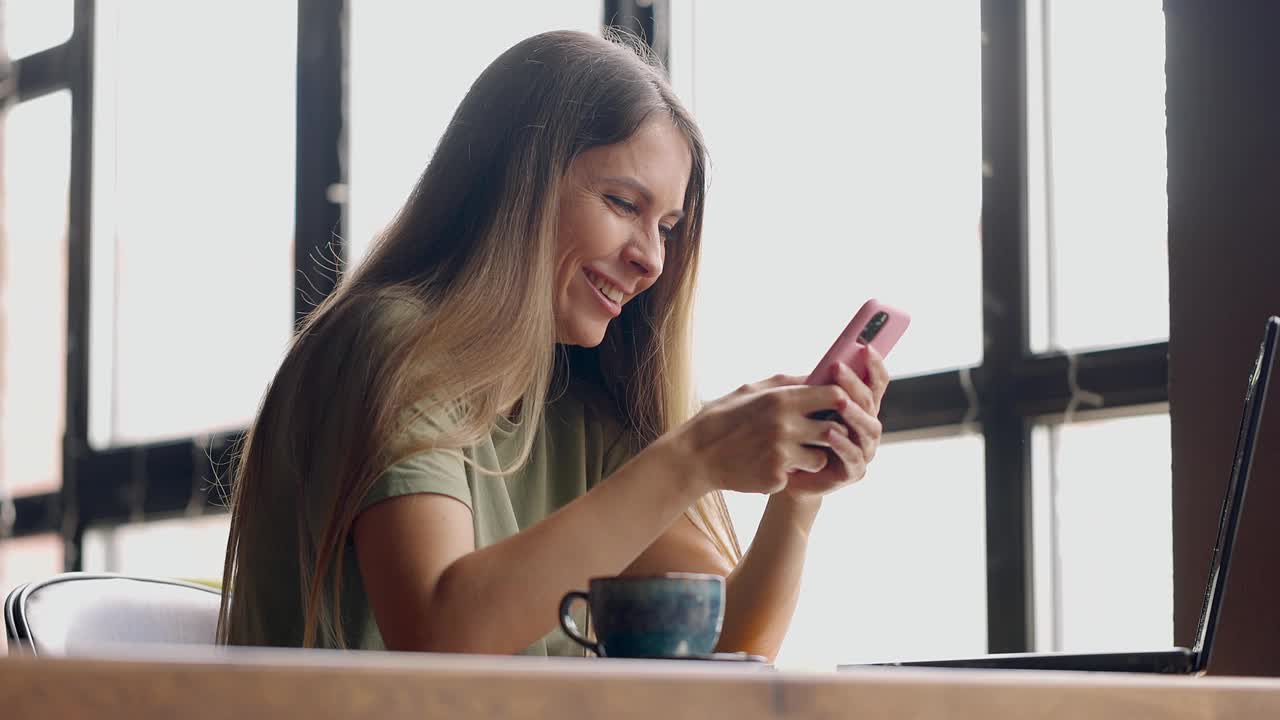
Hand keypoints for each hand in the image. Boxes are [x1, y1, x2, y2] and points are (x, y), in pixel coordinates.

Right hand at [663, 373, 861, 495]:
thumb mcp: (750, 390)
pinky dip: (789, 473)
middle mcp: (785, 426)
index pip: (835, 396)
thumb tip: (816, 375)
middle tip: (819, 435)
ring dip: (812, 457)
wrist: (696, 456)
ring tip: (792, 453)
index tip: (837, 407)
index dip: (842, 402)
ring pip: (820, 458)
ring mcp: (781, 454)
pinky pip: (798, 476)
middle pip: (835, 430)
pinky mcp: (776, 478)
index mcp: (781, 400)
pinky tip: (768, 465)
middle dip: (831, 434)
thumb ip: (786, 383)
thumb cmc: (723, 418)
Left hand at [785, 345, 888, 498]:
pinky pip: (853, 456)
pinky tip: (830, 433)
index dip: (875, 365)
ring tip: (839, 400)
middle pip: (870, 402)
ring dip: (853, 412)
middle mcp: (867, 427)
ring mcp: (864, 450)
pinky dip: (842, 443)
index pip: (876, 384)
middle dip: (855, 384)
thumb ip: (819, 387)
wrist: (788, 473)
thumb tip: (824, 361)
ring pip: (868, 428)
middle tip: (837, 368)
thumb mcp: (808, 405)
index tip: (866, 346)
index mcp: (861, 408)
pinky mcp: (854, 472)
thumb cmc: (799, 434)